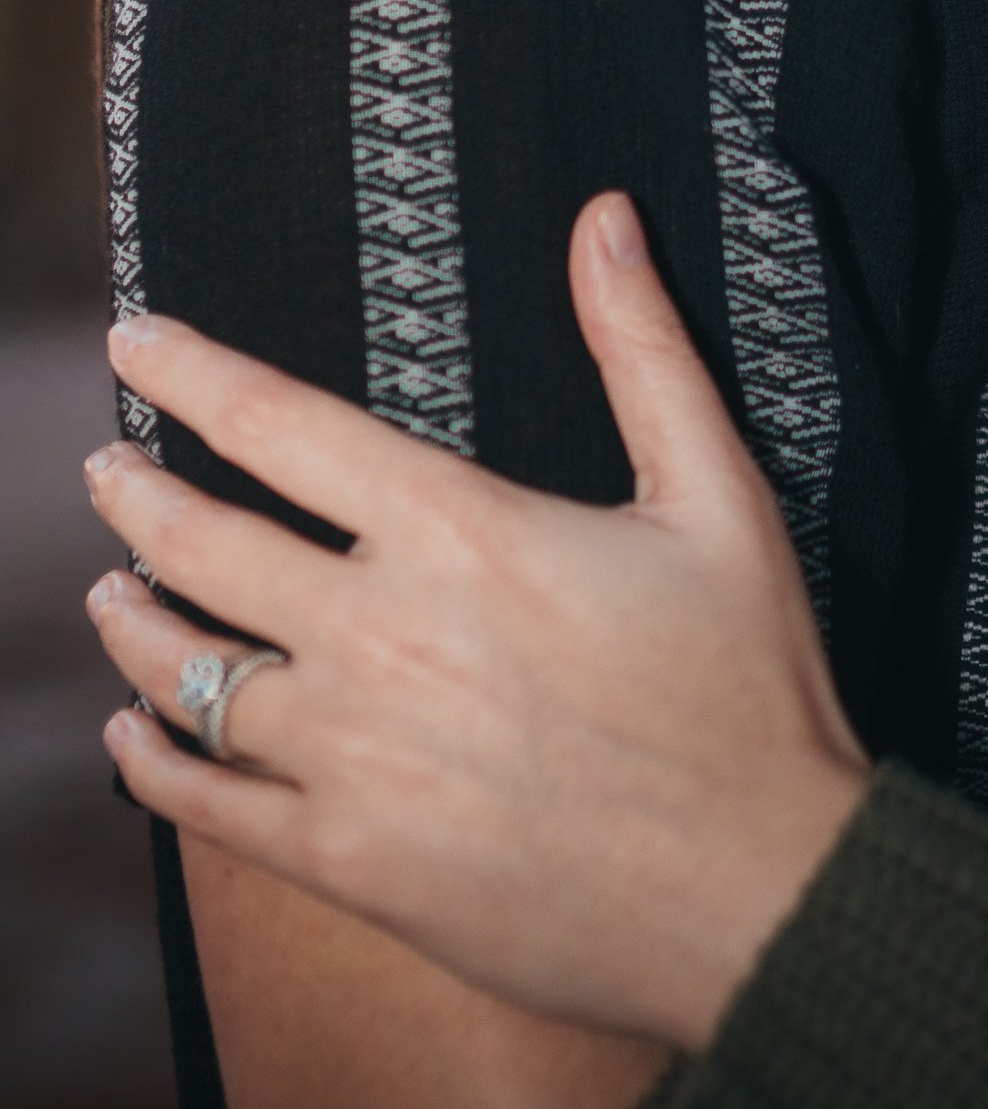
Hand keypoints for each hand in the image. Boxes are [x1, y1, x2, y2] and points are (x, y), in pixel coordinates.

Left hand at [85, 195, 868, 1054]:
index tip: (134, 345)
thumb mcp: (718, 496)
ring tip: (108, 597)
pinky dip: (150, 761)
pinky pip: (205, 806)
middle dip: (134, 496)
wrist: (763, 893)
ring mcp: (352, 756)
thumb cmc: (749, 688)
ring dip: (131, 624)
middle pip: (202, 544)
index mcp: (461, 532)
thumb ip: (642, 349)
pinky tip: (132, 738)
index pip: (278, 424)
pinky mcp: (349, 862)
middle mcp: (381, 634)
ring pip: (185, 675)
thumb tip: (601, 215)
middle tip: (104, 470)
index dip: (188, 373)